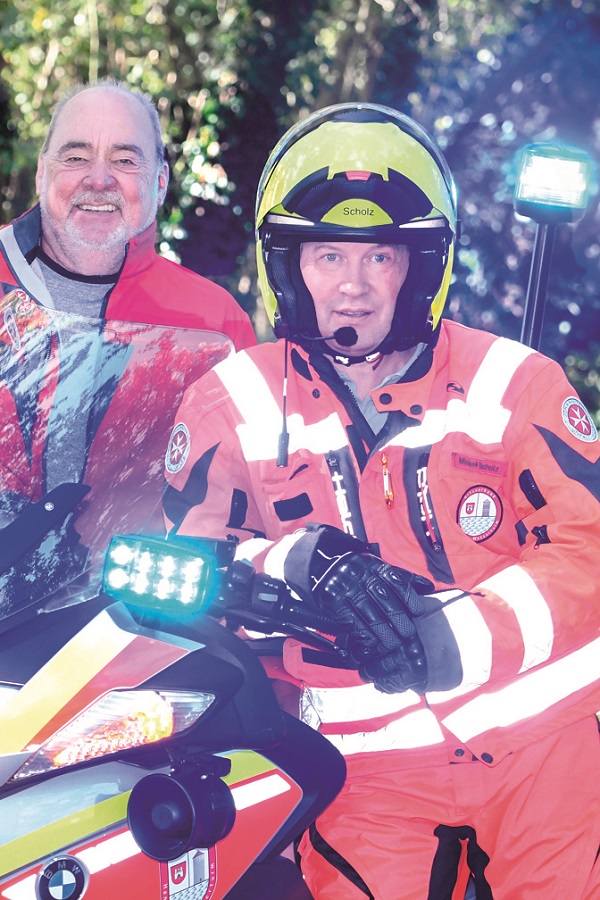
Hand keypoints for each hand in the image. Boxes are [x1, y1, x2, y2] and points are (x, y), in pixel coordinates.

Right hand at [309, 528, 433, 693]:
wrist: (322, 564)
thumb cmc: (358, 570)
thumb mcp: (378, 567)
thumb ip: (402, 577)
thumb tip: (428, 588)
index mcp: (374, 564)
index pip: (397, 581)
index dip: (409, 598)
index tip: (418, 612)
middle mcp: (360, 573)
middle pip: (385, 600)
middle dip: (399, 620)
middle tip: (408, 635)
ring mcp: (345, 586)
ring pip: (369, 614)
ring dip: (383, 633)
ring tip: (393, 645)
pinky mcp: (332, 599)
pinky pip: (351, 621)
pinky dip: (362, 635)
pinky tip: (371, 644)